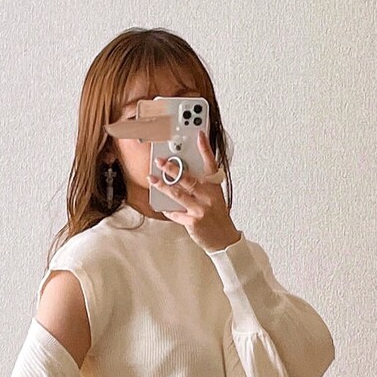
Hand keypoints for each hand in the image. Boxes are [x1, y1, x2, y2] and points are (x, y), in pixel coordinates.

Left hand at [148, 131, 240, 253]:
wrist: (224, 240)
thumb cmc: (218, 217)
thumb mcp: (215, 198)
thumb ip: (202, 185)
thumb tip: (183, 175)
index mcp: (214, 188)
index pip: (211, 165)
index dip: (205, 149)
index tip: (199, 135)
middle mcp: (208, 197)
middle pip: (188, 178)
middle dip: (172, 169)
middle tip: (160, 161)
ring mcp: (200, 209)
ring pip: (177, 194)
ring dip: (162, 186)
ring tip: (152, 179)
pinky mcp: (193, 222)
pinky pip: (176, 213)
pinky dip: (168, 209)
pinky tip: (162, 205)